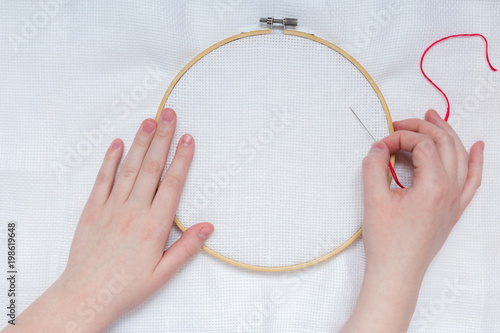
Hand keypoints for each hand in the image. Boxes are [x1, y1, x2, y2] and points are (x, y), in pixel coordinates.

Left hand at [4, 108, 213, 332]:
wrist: (87, 296)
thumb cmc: (127, 287)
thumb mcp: (163, 273)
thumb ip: (186, 248)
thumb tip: (207, 227)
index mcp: (154, 226)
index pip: (172, 184)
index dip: (182, 158)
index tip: (187, 138)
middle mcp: (133, 211)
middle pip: (152, 167)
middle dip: (162, 138)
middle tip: (168, 114)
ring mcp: (111, 208)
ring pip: (130, 169)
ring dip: (140, 143)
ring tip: (149, 121)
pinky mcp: (92, 210)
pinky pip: (102, 180)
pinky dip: (110, 160)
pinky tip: (118, 144)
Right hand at [341, 109, 483, 331]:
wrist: (397, 273)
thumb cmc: (387, 242)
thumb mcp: (373, 199)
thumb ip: (373, 167)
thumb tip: (378, 148)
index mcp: (434, 186)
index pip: (422, 144)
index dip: (399, 138)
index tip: (380, 146)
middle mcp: (451, 191)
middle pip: (445, 144)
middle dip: (423, 127)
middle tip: (402, 122)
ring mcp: (456, 201)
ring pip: (460, 156)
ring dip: (447, 134)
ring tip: (433, 118)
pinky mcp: (453, 209)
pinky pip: (473, 180)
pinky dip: (476, 161)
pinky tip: (478, 147)